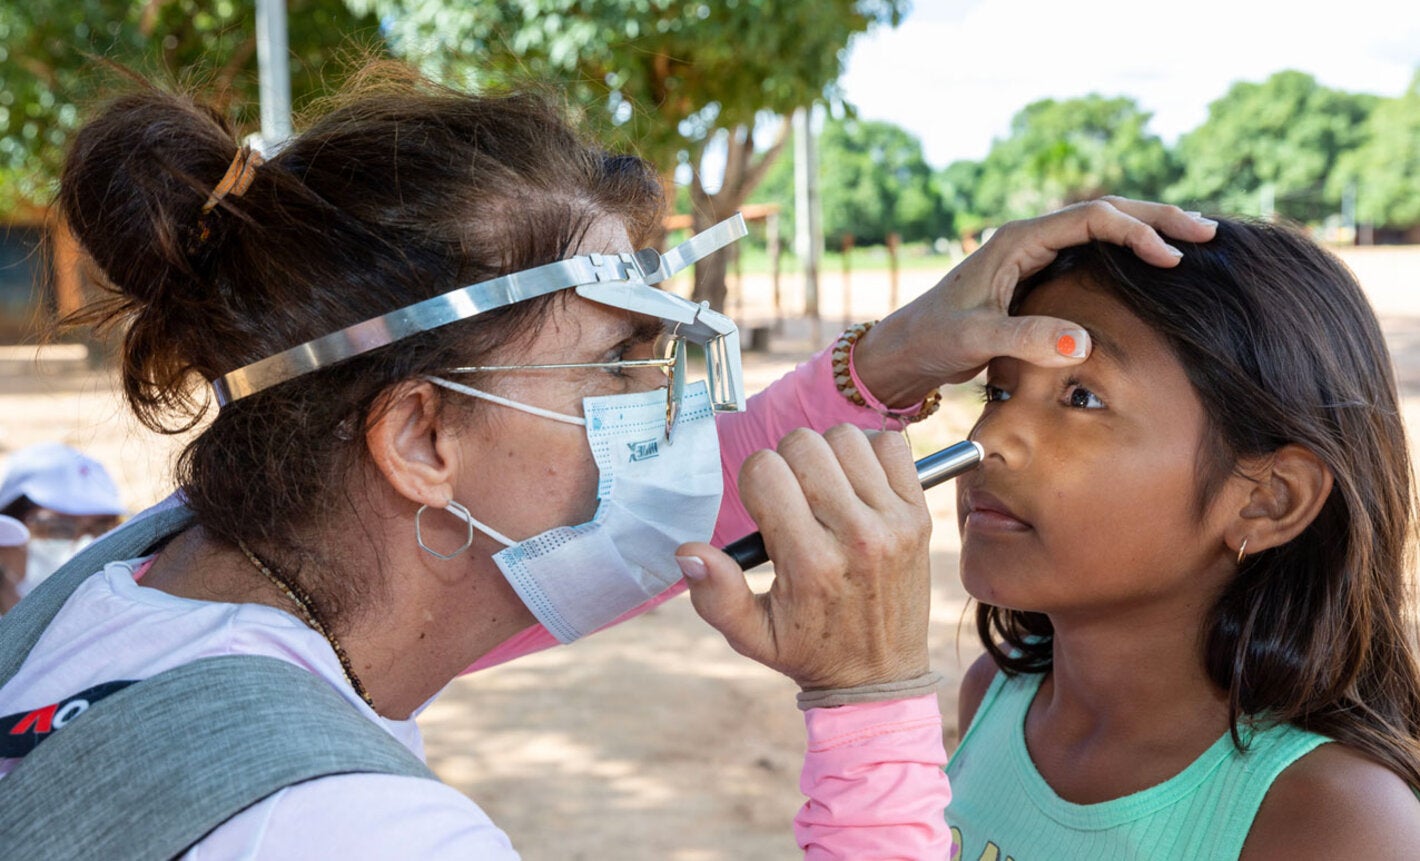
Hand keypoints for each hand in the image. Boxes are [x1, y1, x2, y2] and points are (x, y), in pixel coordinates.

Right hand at [676, 425, 930, 690]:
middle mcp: (855, 535)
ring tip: (824, 491)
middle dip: (787, 464)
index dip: (755, 482)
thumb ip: (715, 595)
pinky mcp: (919, 514)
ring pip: (845, 438)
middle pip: (804, 445)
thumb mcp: (752, 636)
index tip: (765, 509)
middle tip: (793, 499)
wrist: (880, 676)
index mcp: (809, 561)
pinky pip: (892, 445)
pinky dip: (871, 454)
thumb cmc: (809, 651)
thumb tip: (688, 552)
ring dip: (827, 456)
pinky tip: (858, 485)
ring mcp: (893, 521)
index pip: (765, 470)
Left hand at [854, 197, 1217, 404]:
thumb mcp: (978, 339)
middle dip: (1157, 217)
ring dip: (1147, 230)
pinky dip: (1128, 253)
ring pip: (1102, 230)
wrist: (908, 350)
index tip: (1171, 256)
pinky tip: (1156, 264)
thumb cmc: (935, 339)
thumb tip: (1084, 344)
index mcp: (1017, 240)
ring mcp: (1035, 255)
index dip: (1136, 232)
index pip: (1091, 218)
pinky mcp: (1038, 276)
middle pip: (1105, 213)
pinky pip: (1093, 253)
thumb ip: (1027, 339)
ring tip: (1195, 239)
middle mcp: (1029, 239)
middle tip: (1207, 232)